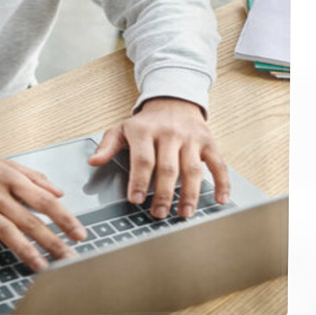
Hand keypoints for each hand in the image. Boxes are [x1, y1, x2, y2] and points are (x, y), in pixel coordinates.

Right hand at [0, 141, 87, 271]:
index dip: (64, 217)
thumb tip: (58, 191)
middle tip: (68, 257)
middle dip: (50, 239)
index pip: (43, 199)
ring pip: (2, 228)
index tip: (80, 233)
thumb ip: (32, 177)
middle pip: (27, 217)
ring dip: (23, 249)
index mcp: (8, 176)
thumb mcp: (2, 164)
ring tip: (40, 266)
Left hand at [87, 98, 229, 219]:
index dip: (139, 181)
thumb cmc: (146, 123)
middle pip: (168, 168)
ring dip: (190, 194)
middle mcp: (169, 133)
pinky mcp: (208, 142)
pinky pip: (217, 163)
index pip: (143, 159)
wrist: (173, 101)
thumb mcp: (122, 128)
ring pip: (192, 169)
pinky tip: (220, 199)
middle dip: (163, 194)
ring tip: (184, 213)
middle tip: (158, 214)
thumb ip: (107, 146)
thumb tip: (93, 162)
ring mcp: (190, 138)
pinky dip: (222, 182)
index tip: (136, 200)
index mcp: (144, 131)